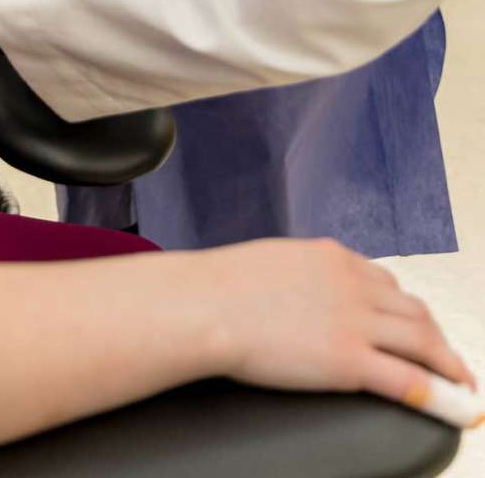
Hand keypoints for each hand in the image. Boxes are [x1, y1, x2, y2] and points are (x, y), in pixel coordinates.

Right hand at [205, 238, 474, 403]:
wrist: (207, 303)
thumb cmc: (220, 286)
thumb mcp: (270, 263)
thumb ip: (297, 274)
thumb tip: (297, 287)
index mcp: (331, 257)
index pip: (385, 282)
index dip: (406, 310)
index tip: (415, 326)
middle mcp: (352, 283)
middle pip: (413, 311)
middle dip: (436, 338)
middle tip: (448, 361)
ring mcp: (354, 321)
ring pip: (423, 342)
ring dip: (449, 365)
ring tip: (462, 386)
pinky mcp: (349, 359)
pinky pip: (409, 379)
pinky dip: (440, 395)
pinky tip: (455, 408)